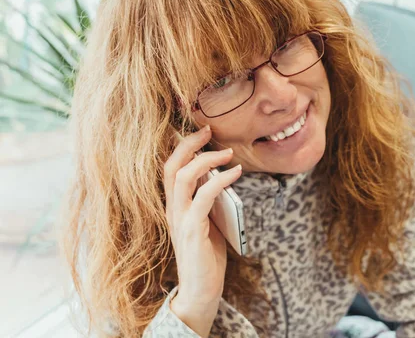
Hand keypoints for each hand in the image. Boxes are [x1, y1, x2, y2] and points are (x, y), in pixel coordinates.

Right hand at [163, 125, 241, 310]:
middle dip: (189, 144)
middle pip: (172, 166)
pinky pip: (204, 197)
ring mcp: (181, 220)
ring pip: (183, 178)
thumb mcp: (207, 223)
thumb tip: (223, 178)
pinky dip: (220, 180)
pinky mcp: (192, 231)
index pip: (170, 168)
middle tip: (209, 131)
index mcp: (175, 207)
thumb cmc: (206, 258)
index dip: (184, 147)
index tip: (203, 133)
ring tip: (228, 153)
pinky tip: (235, 173)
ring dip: (206, 160)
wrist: (200, 292)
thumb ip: (209, 202)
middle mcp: (173, 210)